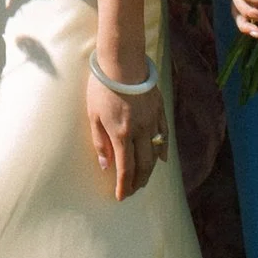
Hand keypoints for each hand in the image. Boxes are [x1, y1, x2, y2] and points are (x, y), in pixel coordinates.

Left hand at [85, 64, 167, 201]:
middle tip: (133, 191)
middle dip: (138, 182)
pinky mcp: (159, 110)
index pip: (125, 169)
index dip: (124, 186)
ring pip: (156, 153)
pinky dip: (163, 150)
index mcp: (122, 134)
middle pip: (143, 165)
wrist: (123, 61)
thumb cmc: (103, 86)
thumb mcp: (93, 115)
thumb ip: (100, 142)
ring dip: (150, 170)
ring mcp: (153, 121)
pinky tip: (162, 159)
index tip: (122, 197)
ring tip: (145, 180)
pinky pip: (164, 135)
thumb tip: (106, 165)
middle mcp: (141, 131)